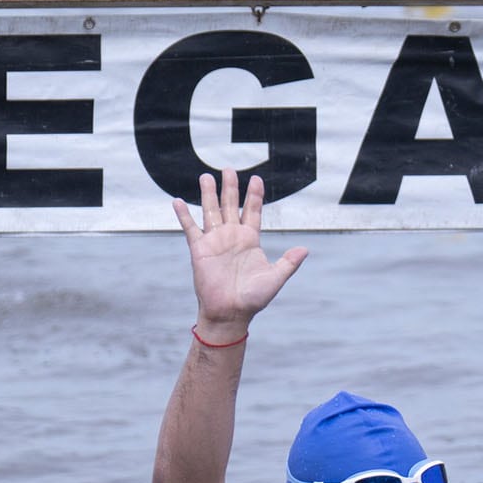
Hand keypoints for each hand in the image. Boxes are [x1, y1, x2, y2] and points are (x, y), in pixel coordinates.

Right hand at [172, 169, 307, 338]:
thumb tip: (305, 249)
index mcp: (250, 240)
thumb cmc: (253, 299)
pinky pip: (190, 228)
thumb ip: (288, 263)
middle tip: (228, 168)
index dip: (254, 195)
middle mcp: (232, 237)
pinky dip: (183, 215)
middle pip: (230, 205)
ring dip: (208, 194)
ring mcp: (215, 241)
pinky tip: (177, 201)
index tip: (256, 179)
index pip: (252, 211)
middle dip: (230, 187)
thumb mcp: (275, 279)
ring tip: (206, 176)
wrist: (230, 313)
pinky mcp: (199, 250)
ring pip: (210, 211)